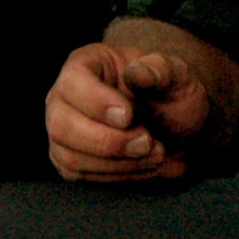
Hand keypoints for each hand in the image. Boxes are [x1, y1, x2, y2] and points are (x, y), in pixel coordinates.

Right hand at [47, 43, 210, 180]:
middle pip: (61, 125)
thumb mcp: (177, 72)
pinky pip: (81, 175)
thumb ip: (160, 68)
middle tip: (147, 141)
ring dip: (117, 163)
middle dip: (108, 142)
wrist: (176, 119)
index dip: (96, 102)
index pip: (73, 81)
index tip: (129, 116)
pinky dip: (117, 175)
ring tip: (155, 153)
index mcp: (88, 62)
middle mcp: (66, 96)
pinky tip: (143, 164)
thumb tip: (136, 73)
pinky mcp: (71, 158)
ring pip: (70, 157)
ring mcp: (65, 129)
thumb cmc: (171, 89)